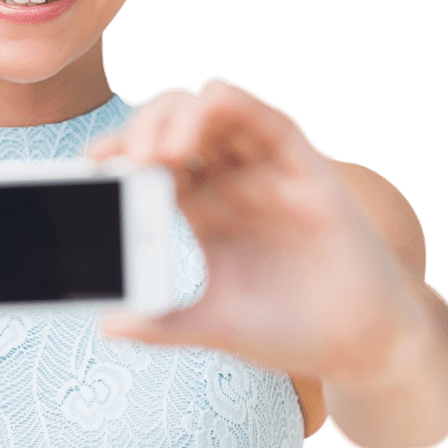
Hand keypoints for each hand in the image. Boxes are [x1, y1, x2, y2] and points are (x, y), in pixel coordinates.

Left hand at [87, 78, 422, 389]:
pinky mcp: (302, 163)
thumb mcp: (212, 326)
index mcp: (198, 207)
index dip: (118, 154)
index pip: (147, 161)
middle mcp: (226, 179)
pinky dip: (236, 103)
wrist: (358, 345)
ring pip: (213, 111)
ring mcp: (263, 168)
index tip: (89, 168)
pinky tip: (213, 104)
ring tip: (160, 151)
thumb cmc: (285, 332)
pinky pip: (266, 118)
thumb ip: (162, 325)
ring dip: (179, 116)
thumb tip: (105, 327)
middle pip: (171, 126)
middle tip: (126, 161)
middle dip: (141, 131)